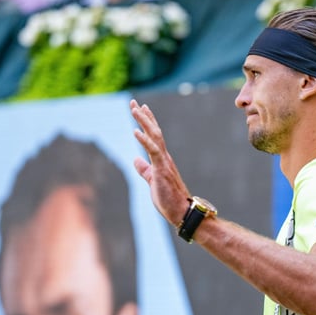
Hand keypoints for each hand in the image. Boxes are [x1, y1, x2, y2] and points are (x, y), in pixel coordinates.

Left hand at [130, 99, 190, 227]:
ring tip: (134, 109)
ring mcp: (164, 162)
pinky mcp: (162, 169)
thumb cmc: (169, 199)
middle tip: (133, 103)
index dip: (147, 121)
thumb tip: (136, 160)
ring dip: (144, 122)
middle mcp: (164, 157)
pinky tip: (135, 131)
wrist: (182, 211)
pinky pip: (153, 151)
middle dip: (144, 116)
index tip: (140, 108)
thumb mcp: (152, 181)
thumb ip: (144, 170)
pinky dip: (144, 140)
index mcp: (162, 159)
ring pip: (154, 136)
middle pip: (154, 131)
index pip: (153, 136)